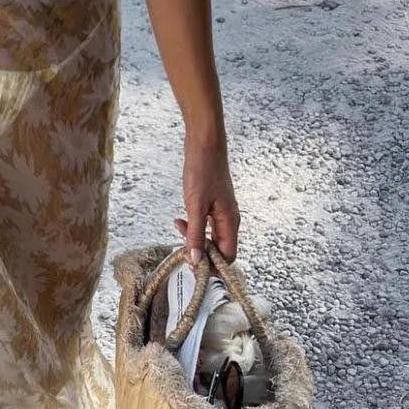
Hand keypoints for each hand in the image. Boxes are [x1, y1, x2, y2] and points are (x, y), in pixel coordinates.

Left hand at [174, 129, 239, 266]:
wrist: (204, 144)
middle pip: (218, 249)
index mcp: (230, 223)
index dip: (211, 264)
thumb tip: (196, 261)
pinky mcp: (212, 206)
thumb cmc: (202, 171)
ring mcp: (221, 213)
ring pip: (210, 237)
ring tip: (178, 226)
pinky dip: (193, 226)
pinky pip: (205, 225)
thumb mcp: (195, 206)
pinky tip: (180, 220)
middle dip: (199, 251)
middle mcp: (229, 220)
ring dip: (193, 238)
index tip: (191, 262)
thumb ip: (196, 234)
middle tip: (180, 244)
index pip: (227, 257)